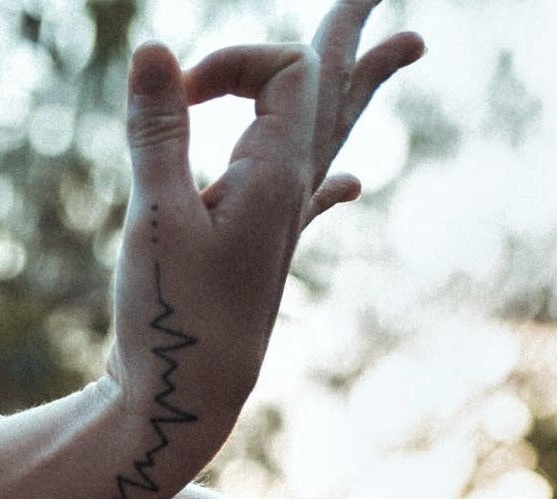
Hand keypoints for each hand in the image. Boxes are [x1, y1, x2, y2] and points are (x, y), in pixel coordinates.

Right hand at [105, 2, 423, 429]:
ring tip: (405, 46)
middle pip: (336, 91)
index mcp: (279, 177)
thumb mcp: (153, 219)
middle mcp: (292, 194)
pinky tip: (353, 183)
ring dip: (360, 85)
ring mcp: (281, 225)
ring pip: (331, 135)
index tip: (177, 94)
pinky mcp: (260, 255)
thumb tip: (152, 48)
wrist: (184, 402)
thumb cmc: (172, 319)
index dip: (231, 60)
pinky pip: (312, 201)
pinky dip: (332, 179)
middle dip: (353, 32)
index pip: (283, 71)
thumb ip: (156, 133)